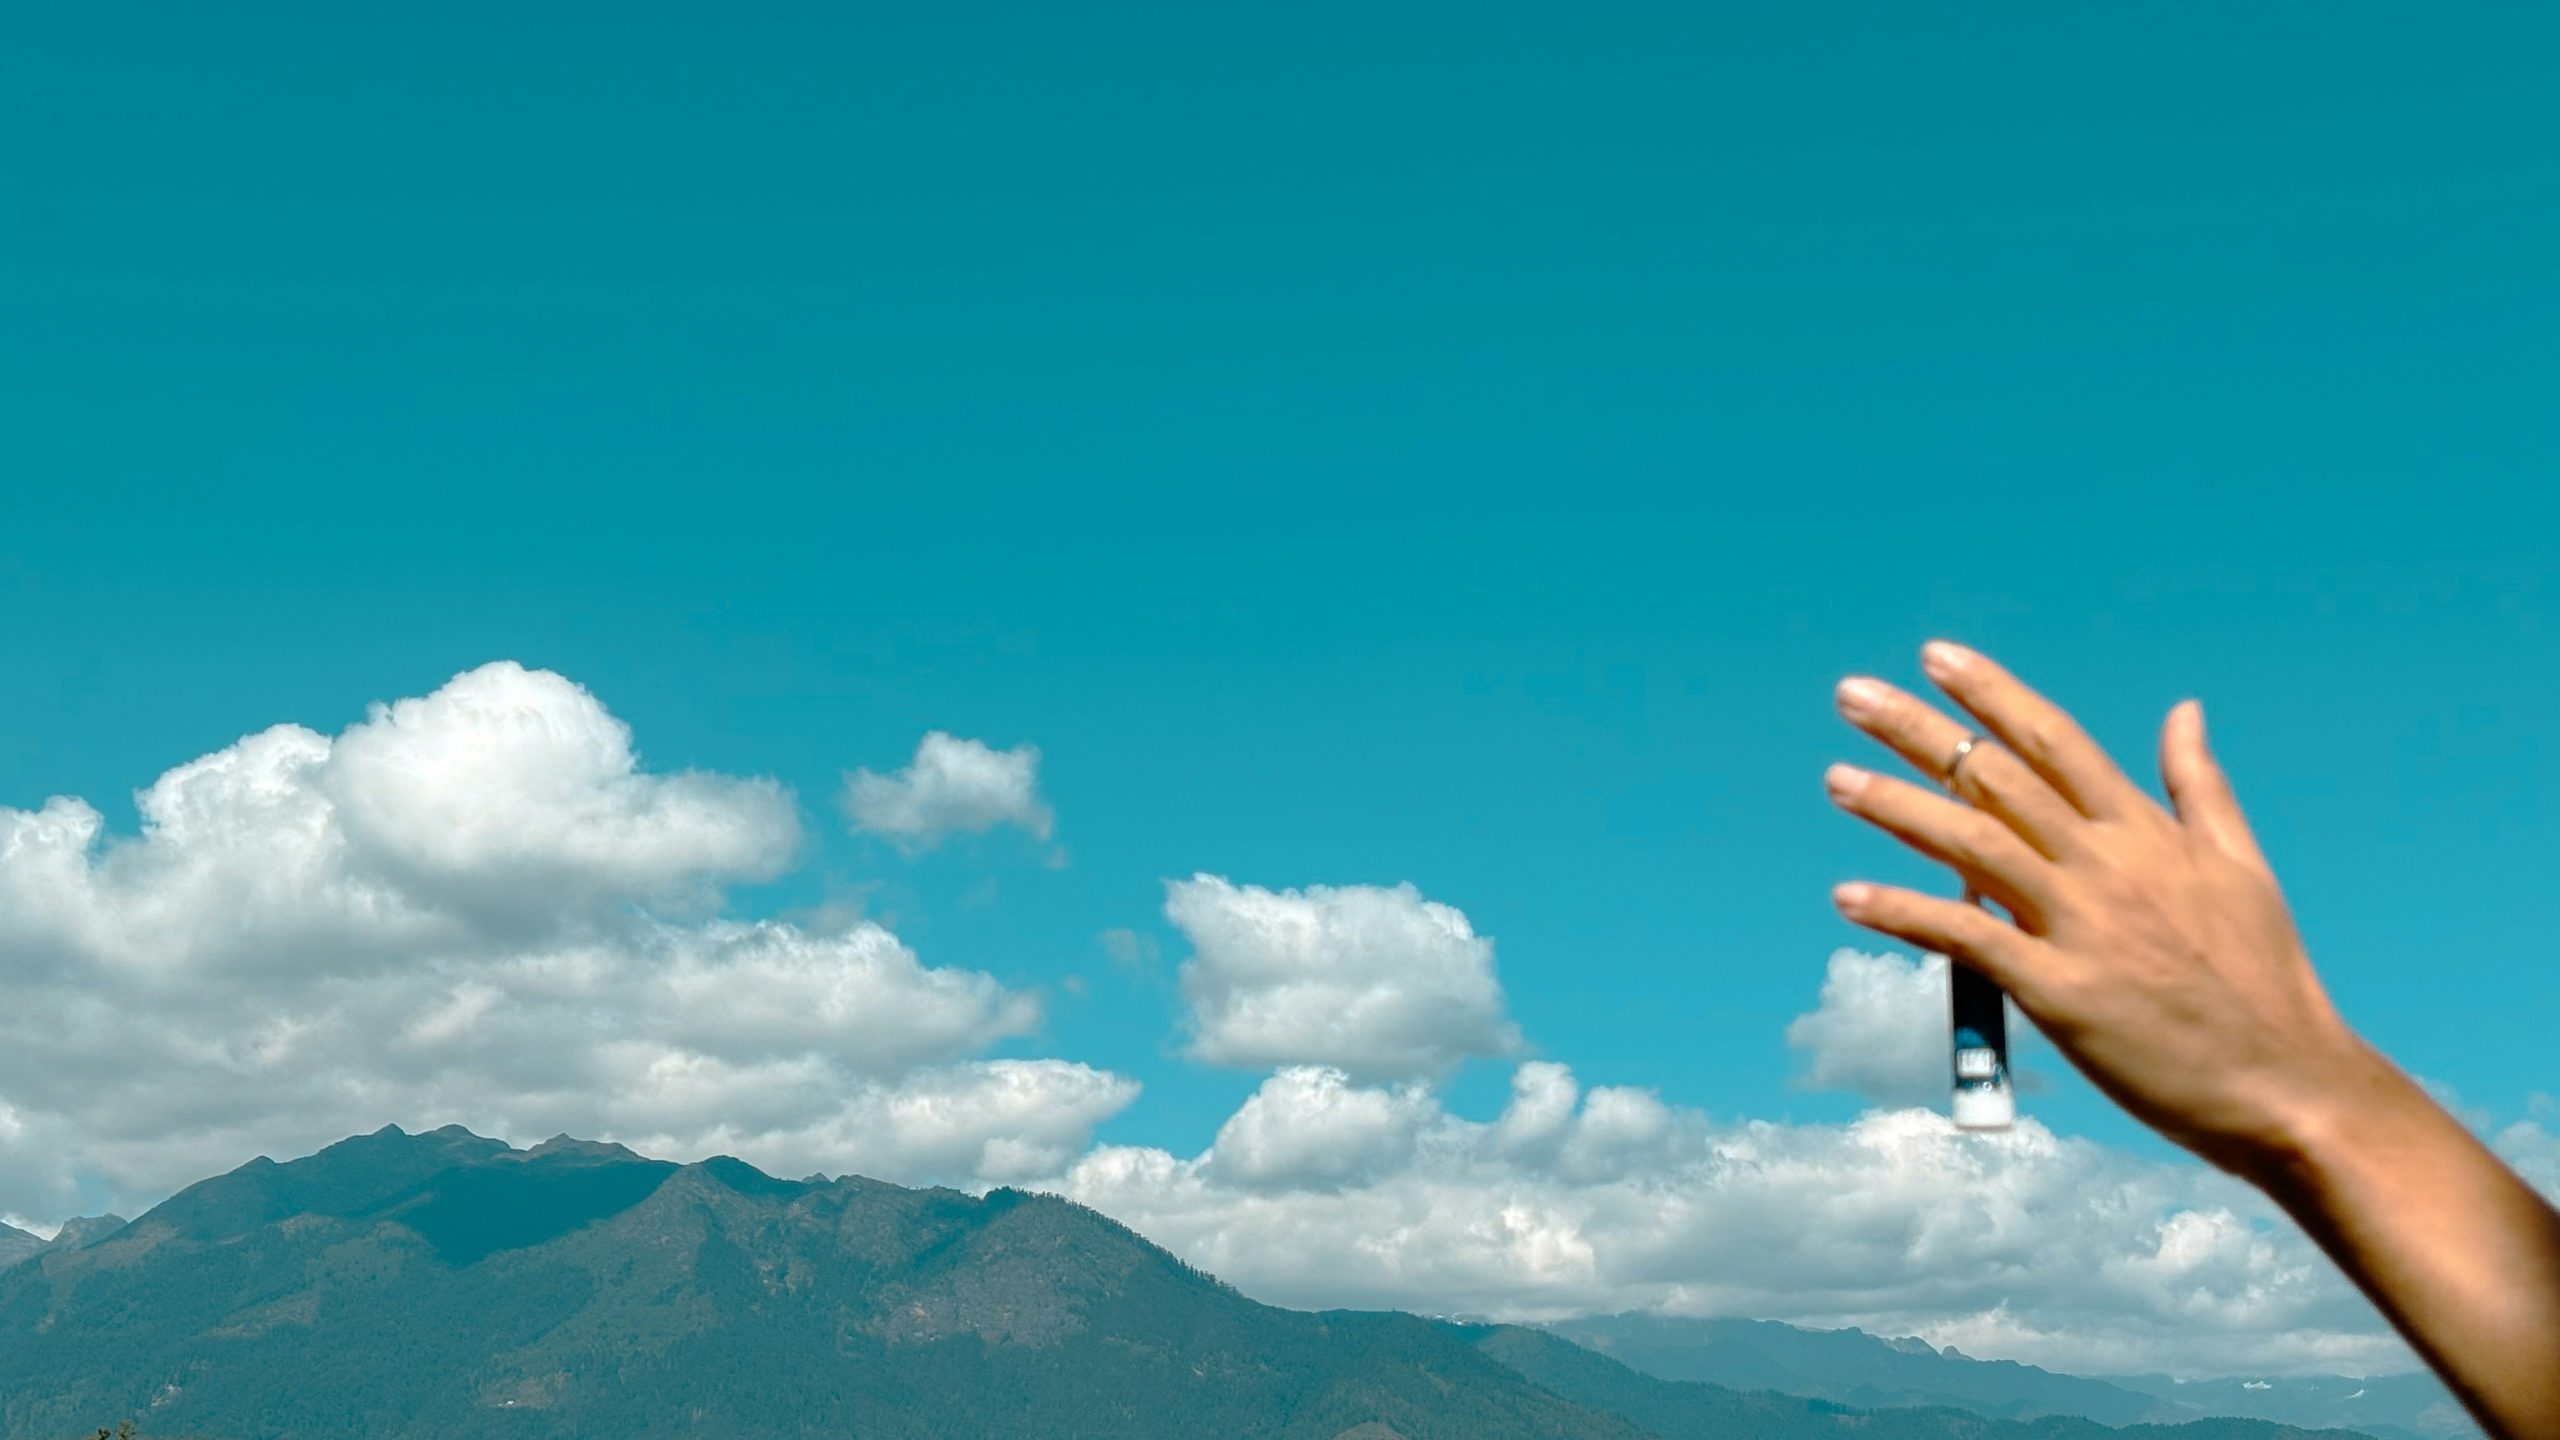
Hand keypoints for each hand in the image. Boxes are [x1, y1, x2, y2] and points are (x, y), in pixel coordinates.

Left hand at [1824, 641, 2383, 1177]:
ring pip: (1971, 845)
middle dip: (1917, 730)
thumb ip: (2198, 785)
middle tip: (1850, 693)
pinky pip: (1966, 939)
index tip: (1933, 655)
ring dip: (1895, 807)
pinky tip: (1849, 895)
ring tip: (1835, 779)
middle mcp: (2108, 864)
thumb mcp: (2241, 865)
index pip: (2053, 739)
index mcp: (2145, 831)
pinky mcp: (2062, 992)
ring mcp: (2083, 925)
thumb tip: (2183, 707)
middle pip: (1995, 776)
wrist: (2292, 1085)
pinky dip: (1903, 913)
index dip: (1989, 693)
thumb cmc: (2266, 982)